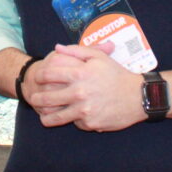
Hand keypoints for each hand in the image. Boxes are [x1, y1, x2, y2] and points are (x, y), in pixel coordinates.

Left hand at [28, 42, 144, 131]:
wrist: (137, 97)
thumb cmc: (116, 74)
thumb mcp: (99, 57)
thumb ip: (76, 50)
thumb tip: (57, 47)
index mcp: (80, 73)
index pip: (50, 74)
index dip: (40, 75)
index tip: (38, 78)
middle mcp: (80, 92)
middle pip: (48, 98)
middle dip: (37, 99)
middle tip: (34, 99)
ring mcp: (84, 110)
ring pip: (57, 117)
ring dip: (47, 118)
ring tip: (43, 117)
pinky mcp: (90, 123)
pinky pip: (75, 123)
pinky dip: (73, 120)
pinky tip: (73, 117)